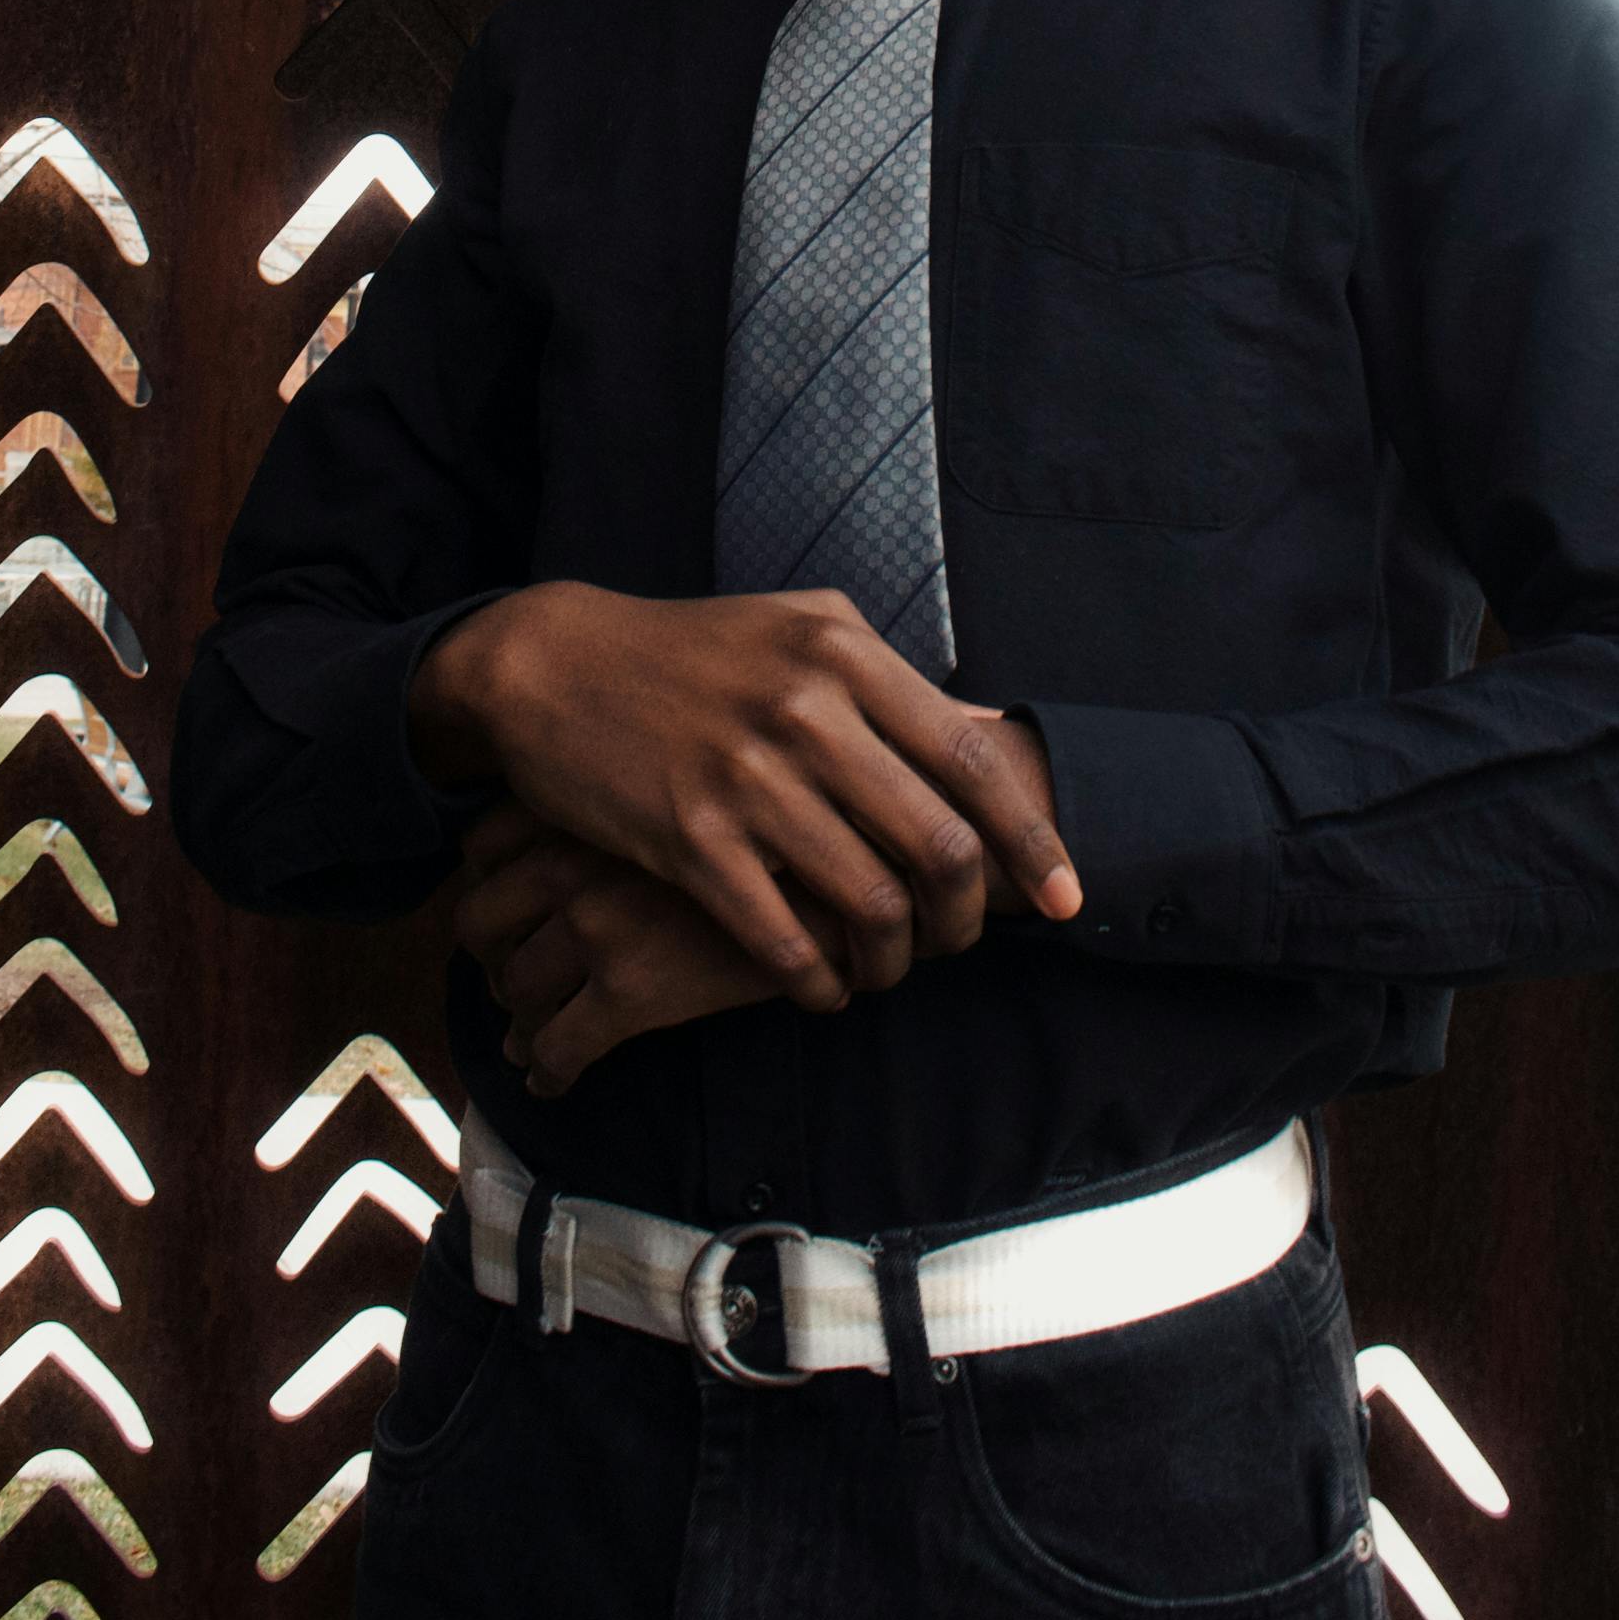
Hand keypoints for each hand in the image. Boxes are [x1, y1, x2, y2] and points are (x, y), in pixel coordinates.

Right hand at [411, 584, 1080, 1012]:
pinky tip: (824, 987)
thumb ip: (892, 683)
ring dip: (895, 959)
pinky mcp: (688, 836)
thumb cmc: (693, 653)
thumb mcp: (800, 632)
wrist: (554, 663)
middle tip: (964, 942)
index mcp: (844, 651)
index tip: (1065, 895)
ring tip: (889, 969)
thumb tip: (991, 730)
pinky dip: (820, 980)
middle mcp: (805, 708)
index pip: (973, 758)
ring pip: (869, 902)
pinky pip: (783, 937)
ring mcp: (746, 774)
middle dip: (970, 916)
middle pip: (937, 843)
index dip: (1032, 839)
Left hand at [455, 803, 792, 1095]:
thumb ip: (622, 800)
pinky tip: (552, 1079)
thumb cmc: (773, 825)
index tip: (504, 902)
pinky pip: (558, 1049)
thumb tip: (572, 844)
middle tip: (511, 972)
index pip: (482, 842)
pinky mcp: (629, 993)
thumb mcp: (685, 786)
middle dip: (491, 955)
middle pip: (481, 919)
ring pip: (516, 990)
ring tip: (533, 1033)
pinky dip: (547, 1070)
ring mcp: (596, 927)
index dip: (484, 879)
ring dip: (519, 1018)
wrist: (840, 873)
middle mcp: (573, 859)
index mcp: (585, 803)